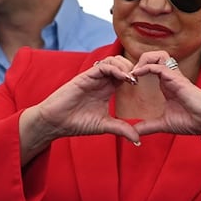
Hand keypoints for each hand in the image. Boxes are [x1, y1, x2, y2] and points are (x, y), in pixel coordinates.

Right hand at [23, 55, 142, 148]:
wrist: (56, 122)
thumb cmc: (77, 123)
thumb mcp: (105, 126)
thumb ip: (121, 129)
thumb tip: (138, 140)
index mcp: (107, 89)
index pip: (125, 75)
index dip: (136, 77)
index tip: (143, 87)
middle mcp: (101, 80)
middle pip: (121, 64)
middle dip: (133, 68)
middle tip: (140, 80)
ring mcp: (94, 77)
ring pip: (113, 61)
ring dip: (125, 67)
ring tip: (132, 79)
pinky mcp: (86, 76)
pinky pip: (103, 66)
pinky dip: (115, 69)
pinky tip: (123, 78)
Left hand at [129, 51, 200, 137]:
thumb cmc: (192, 121)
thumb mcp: (164, 124)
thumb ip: (148, 126)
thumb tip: (134, 132)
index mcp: (167, 85)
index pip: (151, 68)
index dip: (137, 71)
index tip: (127, 82)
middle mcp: (170, 78)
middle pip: (153, 57)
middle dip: (139, 61)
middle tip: (128, 75)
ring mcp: (174, 77)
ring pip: (157, 56)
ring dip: (143, 61)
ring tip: (133, 72)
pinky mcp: (177, 79)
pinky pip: (160, 66)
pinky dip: (147, 67)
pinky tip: (137, 75)